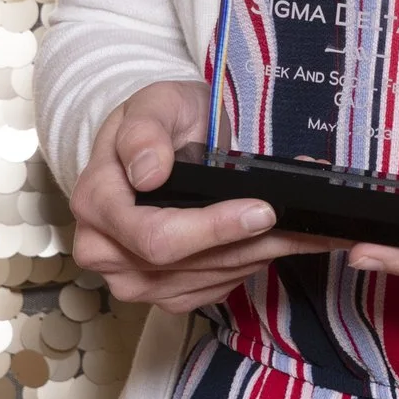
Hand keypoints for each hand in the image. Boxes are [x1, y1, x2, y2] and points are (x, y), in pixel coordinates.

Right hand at [68, 81, 326, 313]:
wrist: (155, 146)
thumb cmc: (157, 122)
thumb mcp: (152, 103)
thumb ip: (144, 131)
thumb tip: (148, 171)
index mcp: (95, 204)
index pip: (156, 236)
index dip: (212, 229)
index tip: (261, 210)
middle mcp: (105, 252)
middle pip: (188, 265)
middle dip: (251, 242)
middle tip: (303, 222)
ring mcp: (134, 281)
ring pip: (209, 280)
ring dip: (262, 254)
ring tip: (303, 228)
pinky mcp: (164, 295)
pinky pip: (215, 289)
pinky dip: (251, 265)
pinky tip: (275, 241)